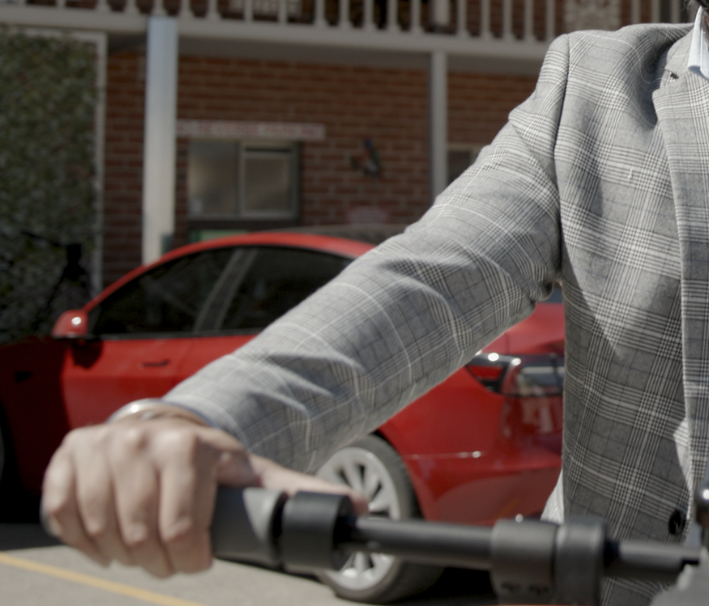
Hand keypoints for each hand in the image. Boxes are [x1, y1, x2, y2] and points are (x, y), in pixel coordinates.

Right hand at [42, 412, 365, 577]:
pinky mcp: (67, 457)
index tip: (197, 559)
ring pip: (101, 531)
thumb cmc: (215, 466)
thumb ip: (302, 494)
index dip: (190, 559)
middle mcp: (143, 440)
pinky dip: (82, 537)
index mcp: (193, 446)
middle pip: (140, 537)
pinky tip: (107, 532)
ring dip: (121, 553)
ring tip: (143, 545)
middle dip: (157, 561)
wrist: (169, 432)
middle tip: (170, 557)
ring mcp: (101, 447)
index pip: (181, 532)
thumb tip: (360, 511)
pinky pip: (63, 518)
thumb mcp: (256, 476)